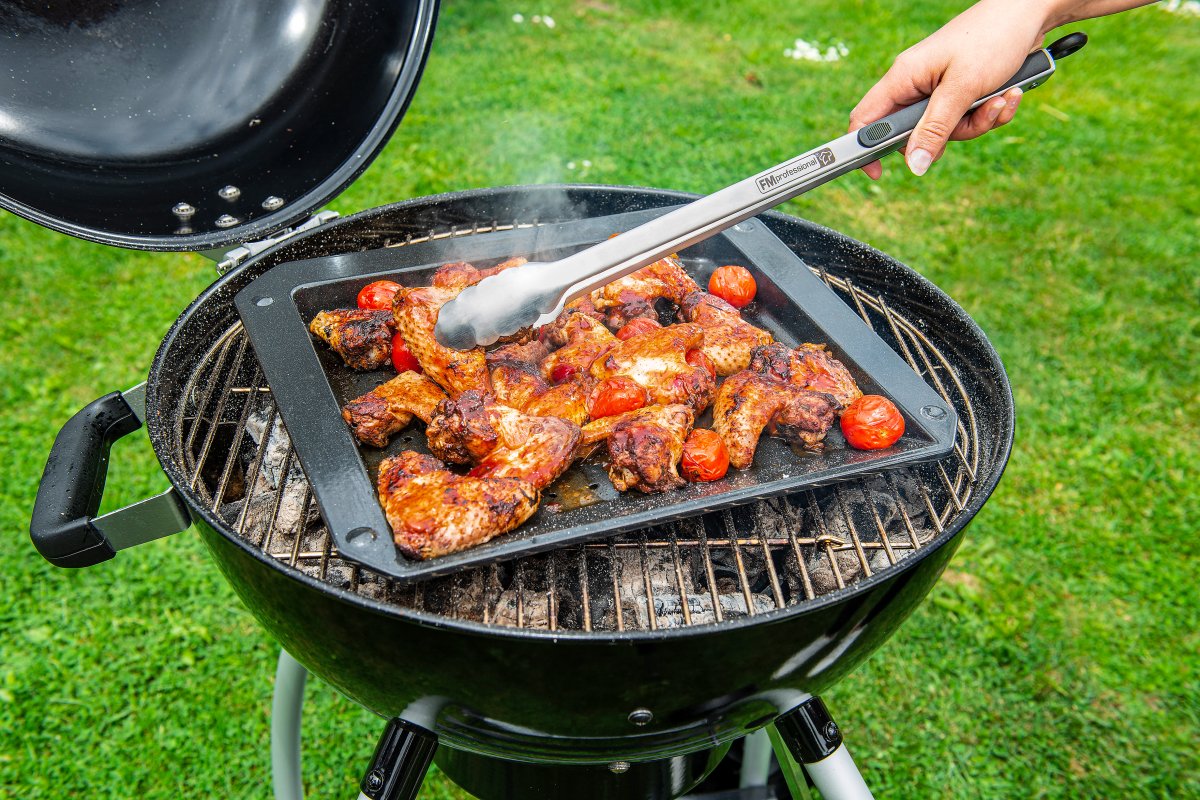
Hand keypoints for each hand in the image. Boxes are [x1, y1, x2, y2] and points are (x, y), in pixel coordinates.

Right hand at [850, 0, 1052, 177]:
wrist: (1029, 13)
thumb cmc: (992, 38)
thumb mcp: (962, 88)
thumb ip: (935, 129)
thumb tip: (914, 165)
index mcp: (903, 77)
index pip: (866, 119)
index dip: (866, 149)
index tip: (878, 173)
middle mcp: (916, 85)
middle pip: (915, 134)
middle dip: (949, 136)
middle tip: (972, 119)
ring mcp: (938, 90)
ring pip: (946, 131)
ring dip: (978, 122)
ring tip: (1001, 98)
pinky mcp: (960, 92)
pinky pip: (966, 120)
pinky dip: (989, 113)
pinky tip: (1008, 94)